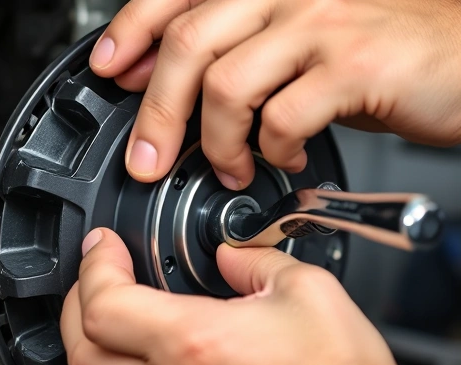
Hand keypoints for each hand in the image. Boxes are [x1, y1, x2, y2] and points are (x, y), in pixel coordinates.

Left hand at [60, 228, 399, 364]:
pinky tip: (129, 358)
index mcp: (197, 344)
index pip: (107, 302)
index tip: (102, 245)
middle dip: (80, 299)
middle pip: (82, 347)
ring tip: (107, 310)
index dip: (95, 264)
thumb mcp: (309, 294)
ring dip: (88, 340)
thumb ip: (257, 261)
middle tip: (99, 272)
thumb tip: (231, 253)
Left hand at [89, 0, 460, 189]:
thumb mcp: (295, 45)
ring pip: (227, 85)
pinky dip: (273, 150)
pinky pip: (283, 116)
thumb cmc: (375, 50)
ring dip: (217, 143)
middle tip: (149, 159)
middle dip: (157, 114)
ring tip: (229, 167)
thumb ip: (240, 56)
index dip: (132, 31)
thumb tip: (180, 86)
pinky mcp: (352, 65)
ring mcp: (321, 23)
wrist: (457, 54)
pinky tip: (285, 158)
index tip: (111, 70)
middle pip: (188, 44)